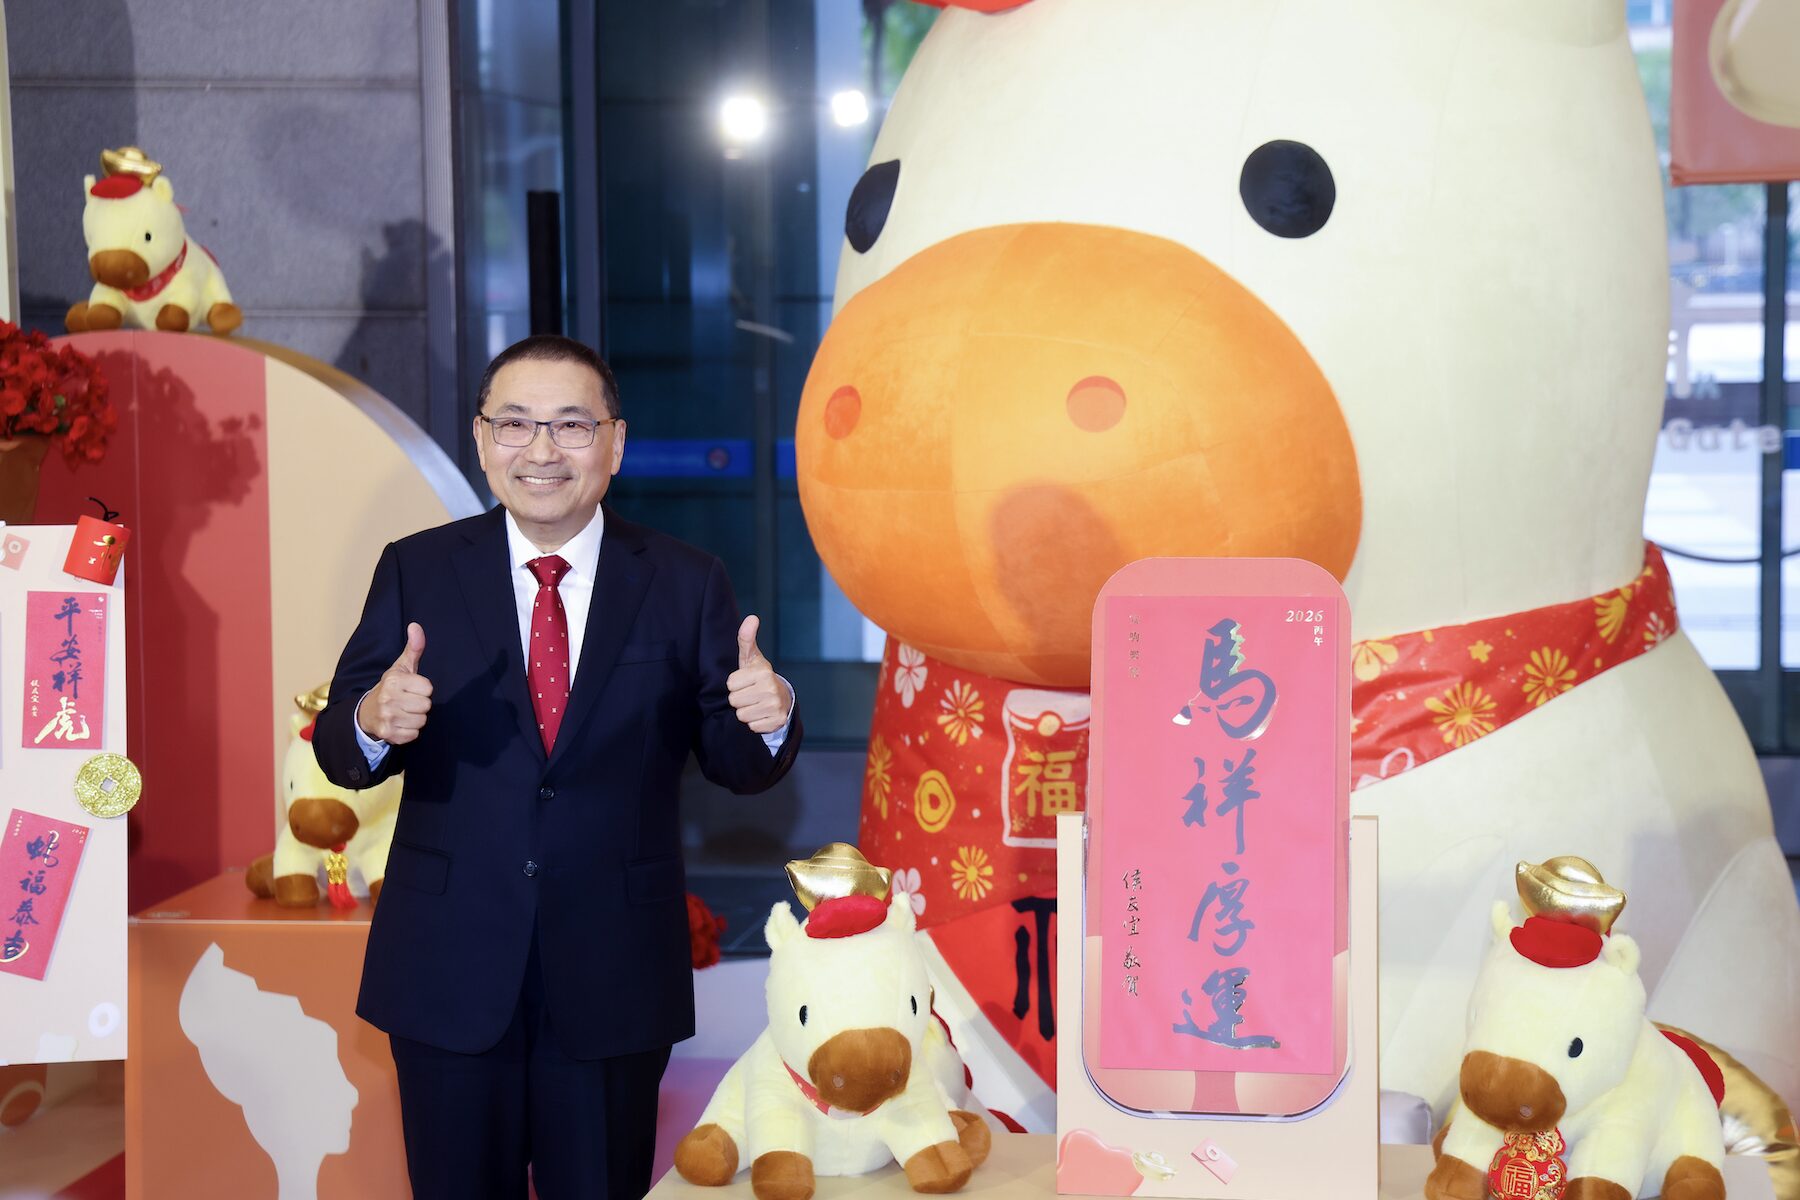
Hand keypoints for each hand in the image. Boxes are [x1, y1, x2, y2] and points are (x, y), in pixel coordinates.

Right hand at [356, 622, 432, 744]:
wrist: (366, 712)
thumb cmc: (391, 688)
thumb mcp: (401, 667)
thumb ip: (414, 647)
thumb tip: (416, 626)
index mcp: (393, 680)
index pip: (428, 688)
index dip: (423, 689)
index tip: (412, 688)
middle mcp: (388, 698)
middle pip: (426, 705)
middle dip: (420, 704)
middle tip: (407, 701)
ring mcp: (387, 717)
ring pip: (422, 721)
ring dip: (416, 718)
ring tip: (404, 712)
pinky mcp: (388, 733)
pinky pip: (414, 734)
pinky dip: (410, 731)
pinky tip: (400, 723)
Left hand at [728, 615, 790, 733]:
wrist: (781, 698)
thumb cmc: (759, 677)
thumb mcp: (751, 658)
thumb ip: (746, 639)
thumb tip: (751, 617)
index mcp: (763, 672)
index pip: (730, 684)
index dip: (735, 684)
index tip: (745, 682)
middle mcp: (770, 688)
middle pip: (734, 701)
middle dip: (739, 699)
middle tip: (750, 694)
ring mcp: (775, 706)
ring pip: (741, 715)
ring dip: (746, 711)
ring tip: (755, 703)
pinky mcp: (777, 722)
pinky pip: (752, 726)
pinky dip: (755, 722)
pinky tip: (762, 714)